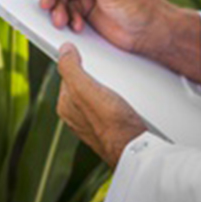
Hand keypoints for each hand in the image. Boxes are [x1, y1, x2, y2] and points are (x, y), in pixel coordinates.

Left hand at [57, 43, 146, 167]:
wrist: (137, 151)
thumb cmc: (113, 123)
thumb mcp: (86, 88)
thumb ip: (70, 68)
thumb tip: (64, 50)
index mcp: (65, 106)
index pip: (67, 75)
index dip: (78, 63)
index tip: (87, 56)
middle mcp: (76, 116)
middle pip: (83, 84)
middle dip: (95, 76)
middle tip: (108, 74)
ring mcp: (93, 123)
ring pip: (98, 96)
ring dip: (109, 88)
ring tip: (119, 88)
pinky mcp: (111, 128)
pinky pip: (111, 107)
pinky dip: (118, 101)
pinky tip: (126, 101)